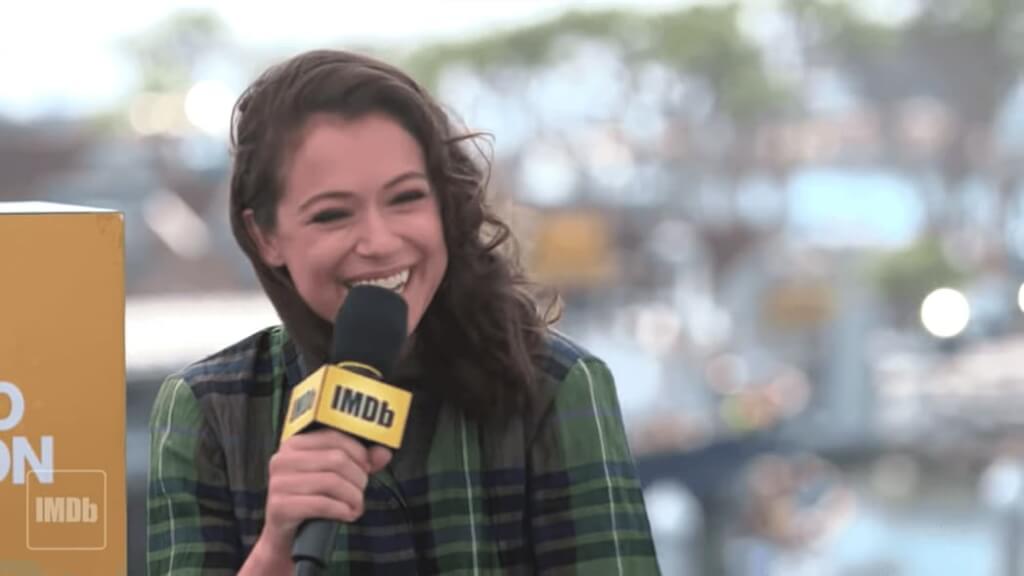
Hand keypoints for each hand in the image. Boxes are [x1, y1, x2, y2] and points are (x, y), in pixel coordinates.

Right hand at [257, 429, 392, 558]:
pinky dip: (341, 510)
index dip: (358, 452)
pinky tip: (347, 514)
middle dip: (357, 477)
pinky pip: (321, 504)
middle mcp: (282, 459)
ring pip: (332, 482)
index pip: (333, 437)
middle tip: (361, 491)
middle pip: (336, 459)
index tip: (367, 467)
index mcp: (294, 444)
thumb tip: (384, 453)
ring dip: (353, 496)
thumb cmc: (311, 500)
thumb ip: (360, 461)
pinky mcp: (280, 507)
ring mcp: (278, 483)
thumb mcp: (335, 476)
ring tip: (356, 505)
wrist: (287, 536)